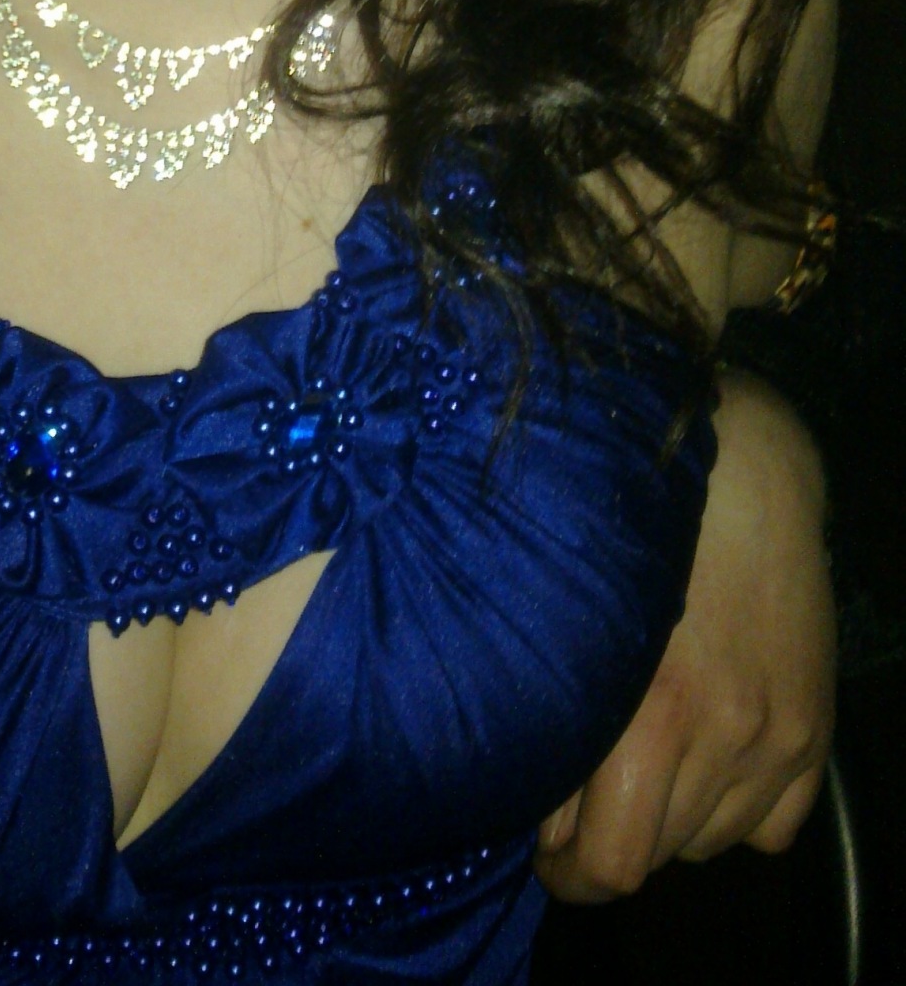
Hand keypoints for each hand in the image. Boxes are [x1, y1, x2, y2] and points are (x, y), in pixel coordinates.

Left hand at [535, 370, 835, 901]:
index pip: (613, 864)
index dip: (568, 873)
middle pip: (658, 857)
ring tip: (631, 769)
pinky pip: (770, 827)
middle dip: (605, 840)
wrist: (739, 468)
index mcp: (654, 713)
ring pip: (711, 845)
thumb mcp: (574, 614)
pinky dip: (731, 814)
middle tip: (573, 804)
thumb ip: (557, 713)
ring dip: (665, 825)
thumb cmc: (631, 523)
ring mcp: (778, 739)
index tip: (543, 852)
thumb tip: (529, 801)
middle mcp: (726, 738)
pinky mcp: (812, 730)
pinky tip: (699, 764)